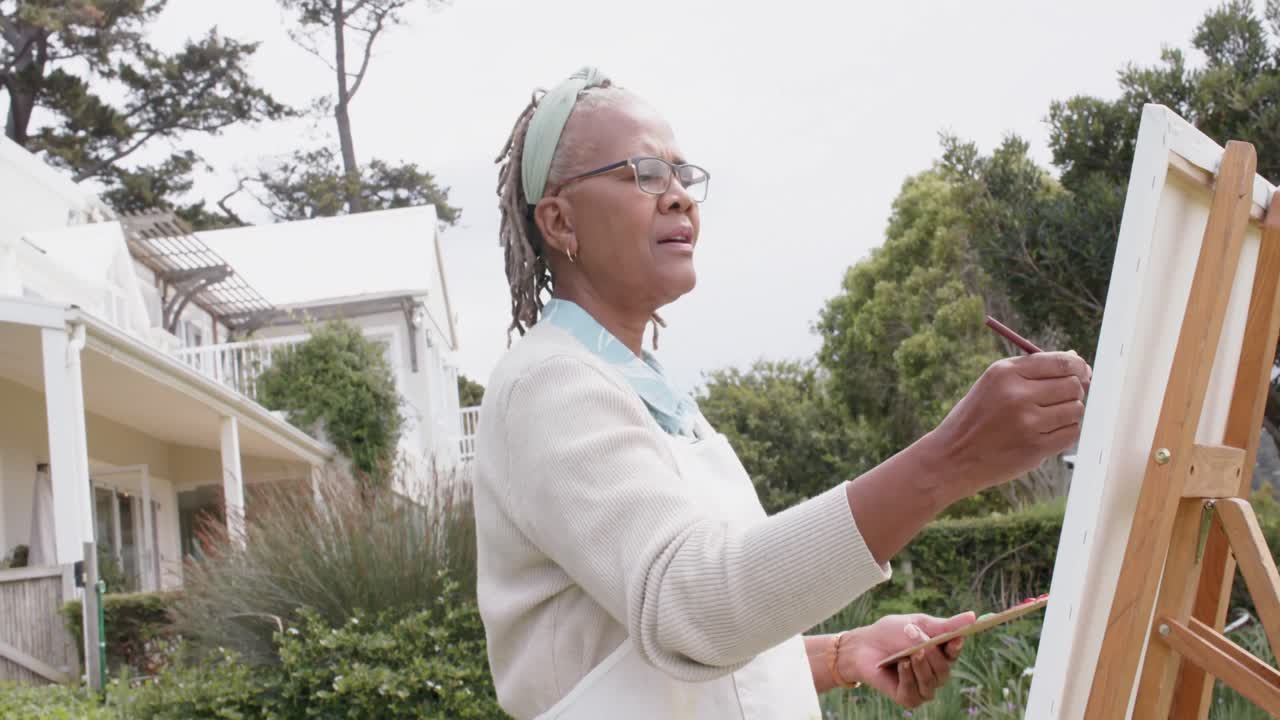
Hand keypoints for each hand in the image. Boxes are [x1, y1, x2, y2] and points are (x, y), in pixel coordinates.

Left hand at [839, 611, 975, 706]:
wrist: (862, 646)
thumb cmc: (890, 633)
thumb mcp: (917, 624)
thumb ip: (944, 625)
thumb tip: (973, 616)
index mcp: (939, 653)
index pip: (954, 652)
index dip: (956, 646)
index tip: (956, 637)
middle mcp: (934, 673)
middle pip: (944, 669)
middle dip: (931, 653)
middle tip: (915, 635)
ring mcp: (922, 687)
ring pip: (931, 682)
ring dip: (920, 665)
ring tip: (908, 652)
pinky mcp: (908, 698)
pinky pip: (915, 692)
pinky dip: (908, 677)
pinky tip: (901, 665)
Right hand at [929, 351, 1091, 496]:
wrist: (953, 456)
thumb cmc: (976, 417)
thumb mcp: (993, 384)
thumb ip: (1031, 371)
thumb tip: (1077, 361)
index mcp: (1005, 373)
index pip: (1060, 362)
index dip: (1078, 367)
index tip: (1082, 373)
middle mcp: (1017, 394)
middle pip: (1073, 385)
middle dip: (1073, 391)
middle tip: (1059, 400)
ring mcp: (1028, 422)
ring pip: (1076, 410)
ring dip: (1069, 414)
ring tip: (1047, 419)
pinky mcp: (1035, 447)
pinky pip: (1071, 433)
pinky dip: (1065, 433)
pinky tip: (1045, 433)